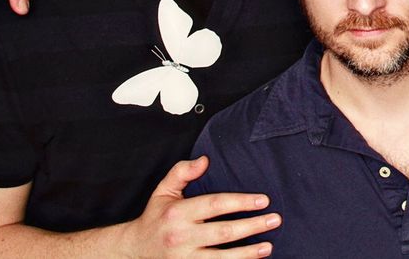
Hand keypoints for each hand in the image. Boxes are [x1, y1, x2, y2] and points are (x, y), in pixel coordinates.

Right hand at [120, 156, 280, 256]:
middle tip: (275, 220)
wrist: (133, 251)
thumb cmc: (155, 218)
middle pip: (223, 232)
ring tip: (269, 246)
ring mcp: (183, 258)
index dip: (241, 202)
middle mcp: (180, 236)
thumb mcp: (162, 191)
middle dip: (252, 226)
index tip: (264, 200)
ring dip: (247, 253)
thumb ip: (182, 172)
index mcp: (178, 212)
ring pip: (220, 258)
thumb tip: (205, 159)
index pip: (215, 204)